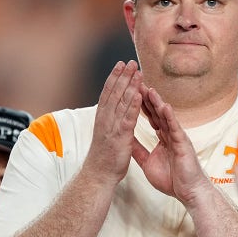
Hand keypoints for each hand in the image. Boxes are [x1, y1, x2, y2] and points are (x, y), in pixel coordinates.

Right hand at [83, 61, 143, 185]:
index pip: (108, 92)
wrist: (98, 174)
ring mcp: (112, 127)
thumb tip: (112, 110)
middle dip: (123, 76)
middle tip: (131, 62)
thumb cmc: (104, 156)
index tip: (120, 64)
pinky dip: (133, 105)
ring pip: (121, 102)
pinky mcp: (120, 136)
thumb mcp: (105, 134)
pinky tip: (138, 94)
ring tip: (137, 72)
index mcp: (102, 118)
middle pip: (114, 93)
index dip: (114, 77)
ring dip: (130, 85)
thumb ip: (109, 121)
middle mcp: (105, 119)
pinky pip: (128, 118)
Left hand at [131, 85, 211, 204]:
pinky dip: (170, 117)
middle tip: (138, 83)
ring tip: (149, 89)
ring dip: (157, 103)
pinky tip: (164, 106)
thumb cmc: (173, 180)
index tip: (132, 91)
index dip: (142, 105)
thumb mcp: (148, 163)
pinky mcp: (183, 143)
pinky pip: (175, 128)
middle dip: (147, 98)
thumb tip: (126, 141)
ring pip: (166, 116)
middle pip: (157, 112)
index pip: (151, 117)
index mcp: (163, 137)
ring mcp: (178, 137)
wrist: (188, 192)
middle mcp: (171, 134)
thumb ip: (139, 150)